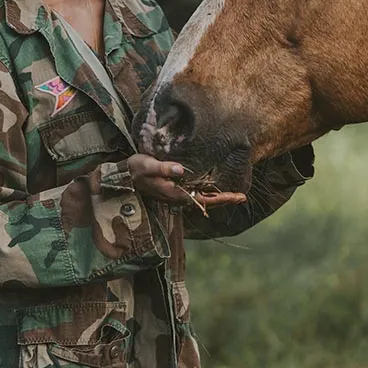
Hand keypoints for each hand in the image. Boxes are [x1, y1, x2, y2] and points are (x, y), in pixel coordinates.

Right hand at [127, 154, 245, 207]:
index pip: (204, 200)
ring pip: (202, 198)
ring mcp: (178, 194)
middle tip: (243, 197)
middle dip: (225, 200)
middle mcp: (179, 197)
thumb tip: (181, 170)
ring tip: (235, 194)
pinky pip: (196, 193)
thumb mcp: (147, 165)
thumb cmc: (135, 169)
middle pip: (207, 202)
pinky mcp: (176, 189)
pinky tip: (216, 188)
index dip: (222, 199)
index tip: (237, 197)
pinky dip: (208, 192)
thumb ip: (163, 168)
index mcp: (175, 194)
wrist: (124, 176)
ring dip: (218, 197)